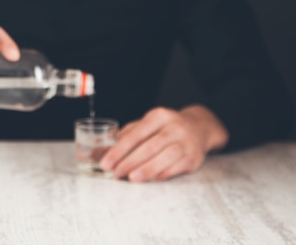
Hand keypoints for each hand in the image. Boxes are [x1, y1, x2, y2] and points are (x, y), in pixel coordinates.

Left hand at [99, 105, 228, 181]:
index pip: (136, 134)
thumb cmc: (164, 129)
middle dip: (130, 161)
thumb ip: (123, 138)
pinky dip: (162, 174)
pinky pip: (176, 167)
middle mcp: (174, 127)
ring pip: (165, 157)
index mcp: (158, 116)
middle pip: (149, 146)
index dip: (119, 150)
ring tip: (132, 178)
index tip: (105, 163)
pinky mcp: (194, 157)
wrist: (198, 128)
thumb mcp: (145, 126)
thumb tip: (96, 153)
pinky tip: (151, 179)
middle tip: (116, 173)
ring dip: (147, 169)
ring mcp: (186, 142)